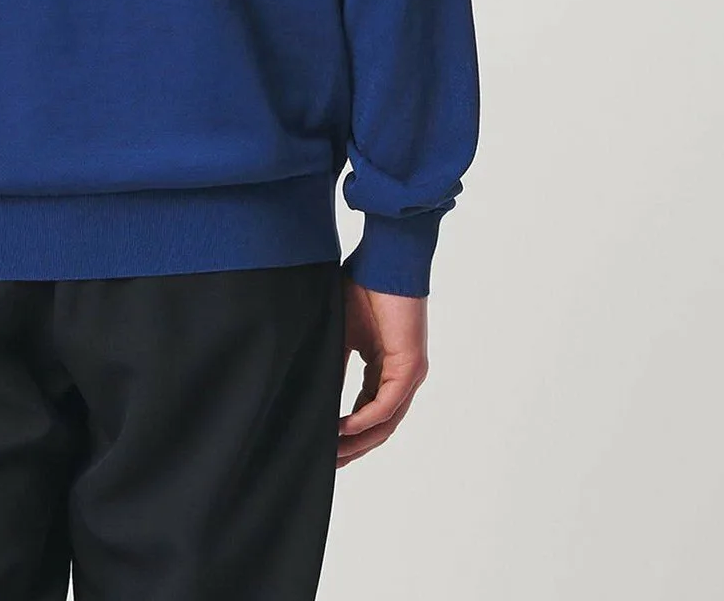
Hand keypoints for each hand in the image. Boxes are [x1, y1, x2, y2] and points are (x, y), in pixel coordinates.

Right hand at [335, 276, 428, 466]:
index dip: (345, 434)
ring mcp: (409, 374)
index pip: (367, 412)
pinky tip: (342, 429)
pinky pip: (386, 404)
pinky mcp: (411, 366)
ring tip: (330, 453)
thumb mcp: (341, 334)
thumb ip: (333, 366)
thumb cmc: (362, 287)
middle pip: (378, 426)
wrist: (385, 260)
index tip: (322, 447)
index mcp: (385, 367)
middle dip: (351, 448)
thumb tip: (312, 394)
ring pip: (384, 422)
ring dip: (357, 441)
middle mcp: (401, 376)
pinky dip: (364, 419)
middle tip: (324, 464)